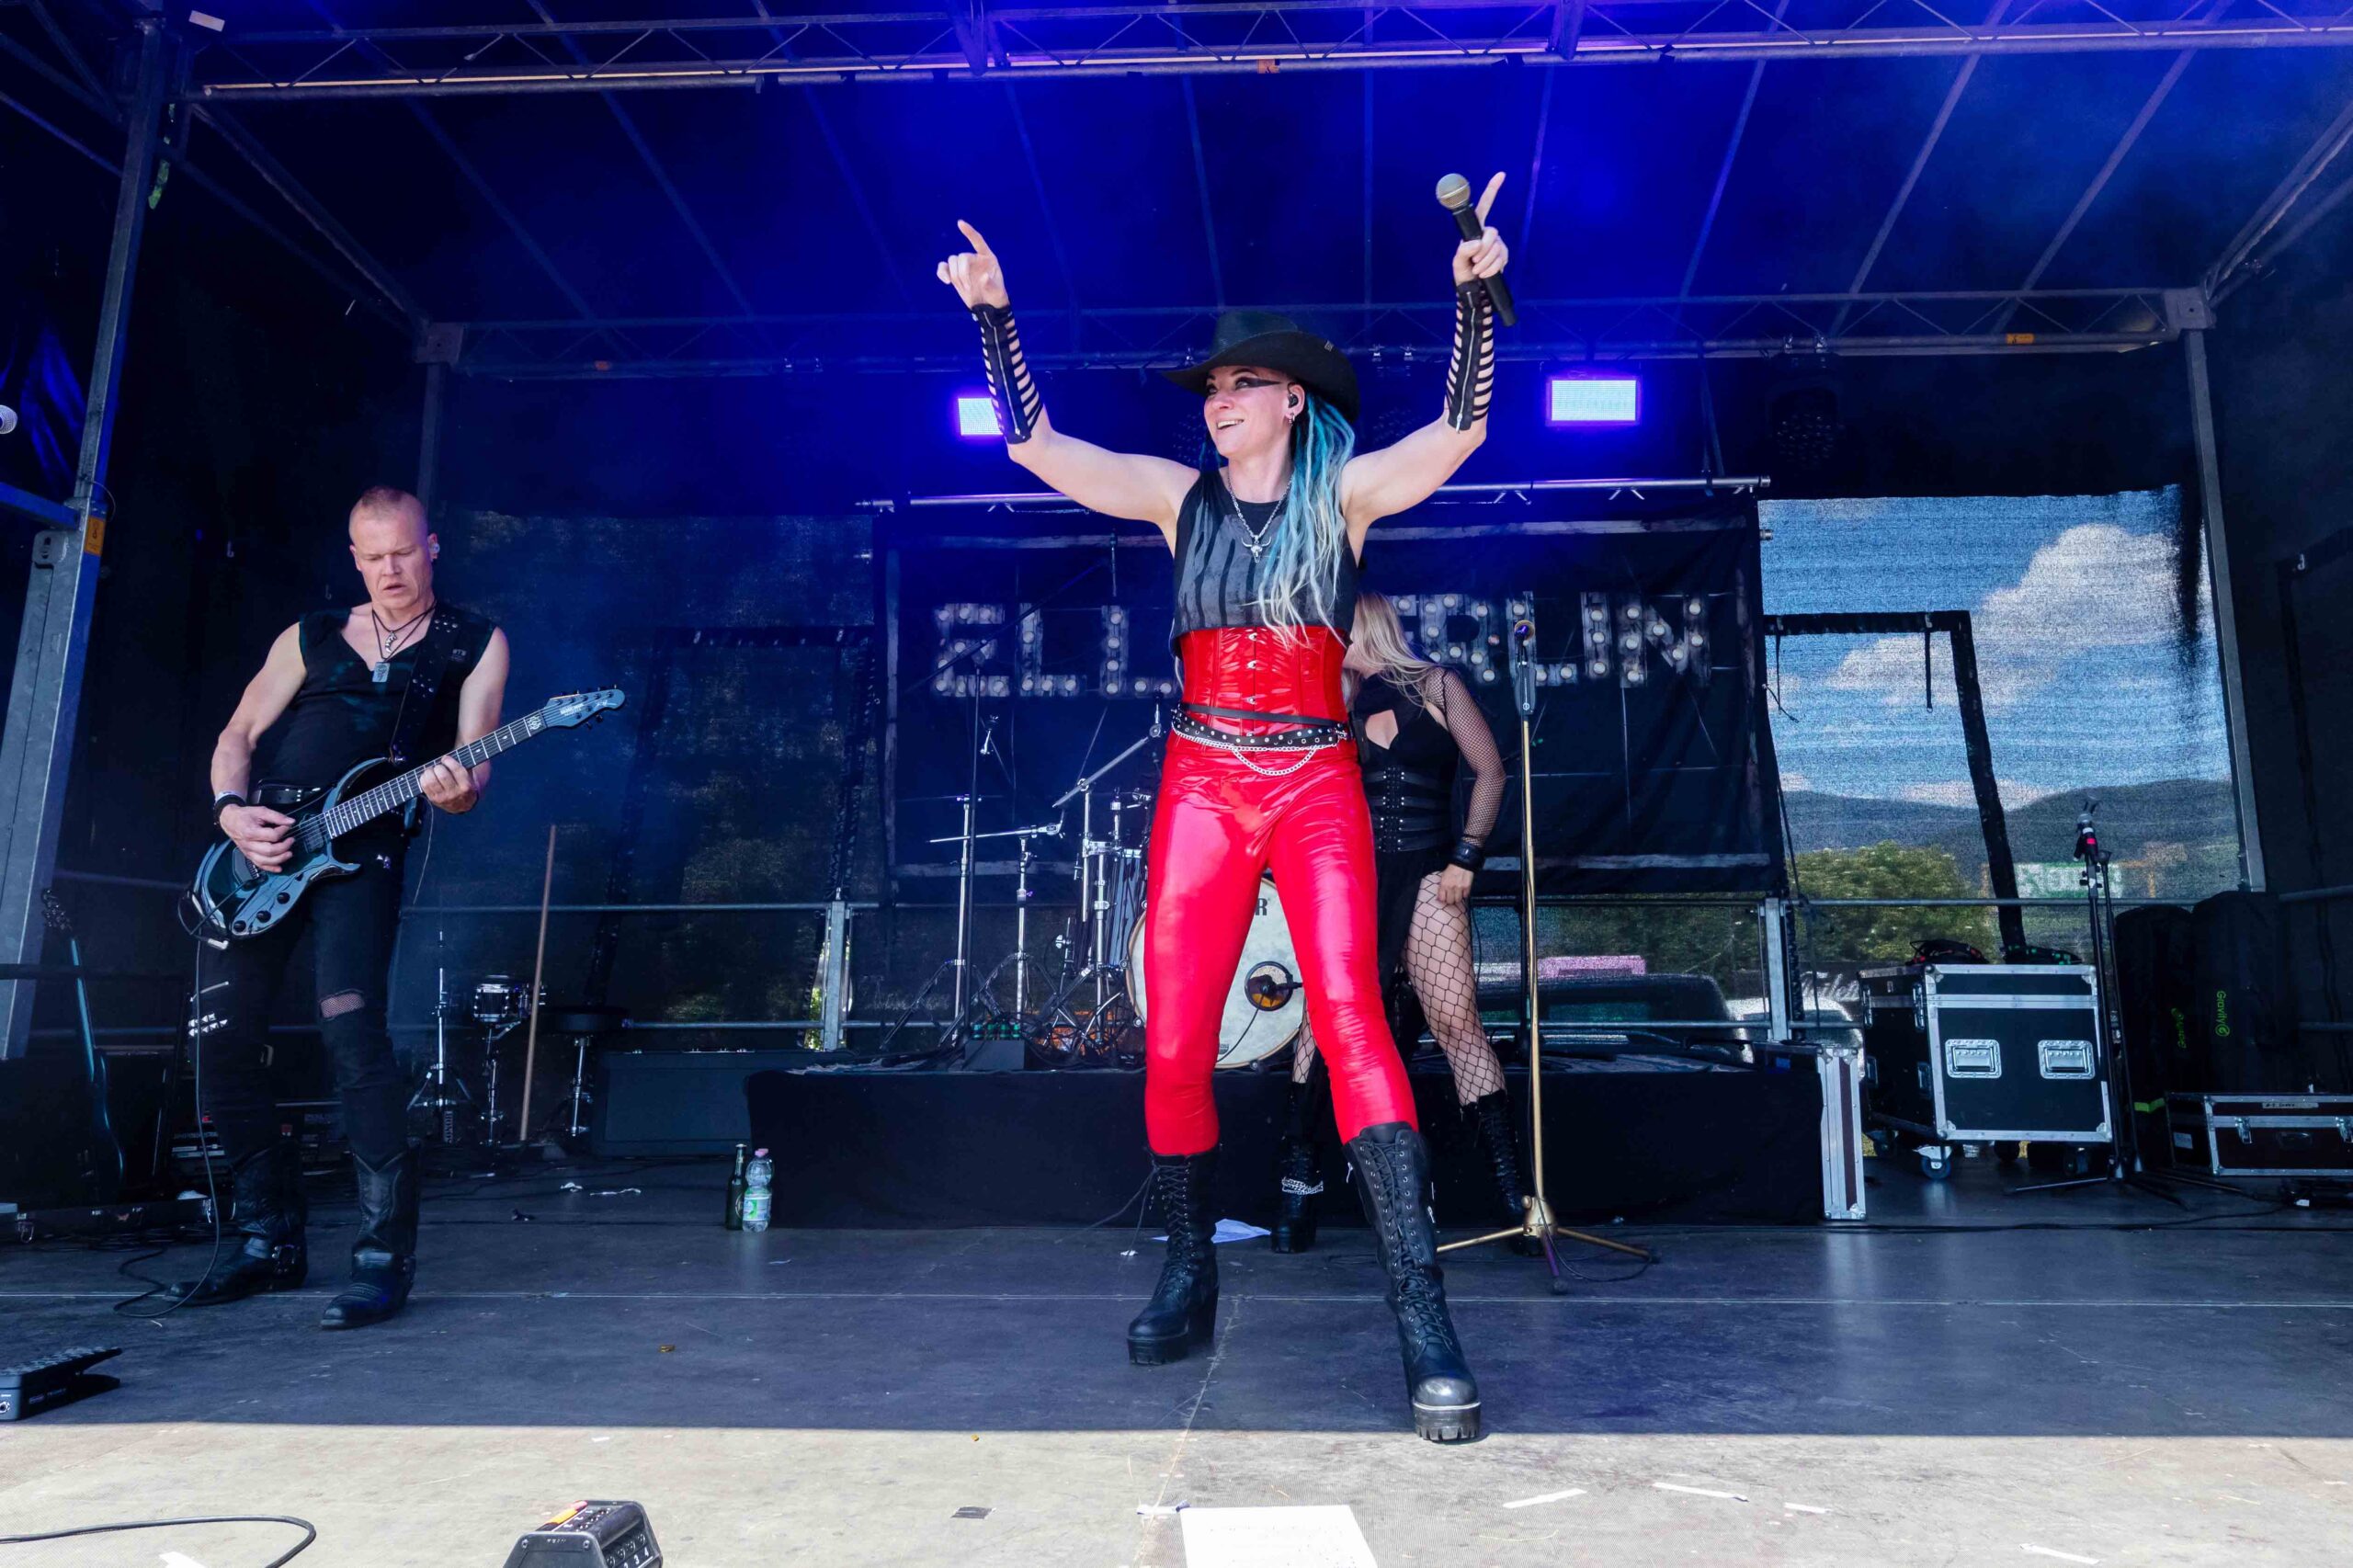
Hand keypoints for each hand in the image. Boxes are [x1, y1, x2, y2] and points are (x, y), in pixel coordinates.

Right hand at [222, 804, 295, 873]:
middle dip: (284, 847)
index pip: (272, 836)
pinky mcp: (248, 855)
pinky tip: (279, 868)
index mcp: (251, 832)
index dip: (283, 831)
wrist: (229, 820)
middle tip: (291, 840)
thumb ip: (276, 816)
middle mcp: (249, 844)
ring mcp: (248, 851)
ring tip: (289, 853)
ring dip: (280, 859)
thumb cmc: (244, 816)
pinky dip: (270, 868)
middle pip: (269, 851)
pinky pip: (259, 865)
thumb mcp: (261, 811)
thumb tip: (291, 821)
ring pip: (265, 861)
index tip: (287, 826)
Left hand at [419, 756, 479, 814]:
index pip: (456, 770)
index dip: (448, 761)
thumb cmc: (465, 784)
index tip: (445, 758)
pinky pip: (424, 786)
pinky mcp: (434, 800)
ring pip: (431, 781)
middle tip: (439, 765)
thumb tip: (461, 744)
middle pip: (442, 775)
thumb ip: (465, 763)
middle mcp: (455, 794)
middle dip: (438, 766)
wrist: (463, 804)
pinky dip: (423, 778)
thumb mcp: (470, 775)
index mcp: (466, 786)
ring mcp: (444, 798)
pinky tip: (427, 775)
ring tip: (432, 770)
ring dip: (429, 771)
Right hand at [936, 220, 1009, 309]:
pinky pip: (943, 267)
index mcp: (988, 258)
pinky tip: (946, 282)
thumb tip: (983, 277)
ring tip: (964, 288)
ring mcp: (964, 266)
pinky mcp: (954, 274)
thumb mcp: (998, 292)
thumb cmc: (996, 297)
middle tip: (967, 286)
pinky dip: (941, 272)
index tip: (959, 223)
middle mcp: (975, 259)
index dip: (969, 232)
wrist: (987, 307)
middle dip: (961, 272)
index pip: (978, 241)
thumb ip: (991, 285)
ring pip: (951, 261)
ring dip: (954, 275)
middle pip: (961, 256)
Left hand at [1437, 864, 1474, 906]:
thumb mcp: (1443, 877)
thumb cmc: (1452, 870)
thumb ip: (1442, 887)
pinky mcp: (1467, 887)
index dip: (1443, 899)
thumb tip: (1440, 897)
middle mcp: (1451, 887)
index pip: (1442, 899)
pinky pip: (1465, 896)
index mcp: (1444, 884)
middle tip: (1451, 897)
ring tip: (1457, 894)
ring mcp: (1460, 888)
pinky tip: (1462, 891)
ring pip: (1458, 900)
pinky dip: (1464, 895)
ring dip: (1457, 898)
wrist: (1462, 863)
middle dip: (1450, 900)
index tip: (1444, 898)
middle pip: (1450, 901)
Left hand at [1451, 172, 1508, 288]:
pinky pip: (1502, 259)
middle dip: (1484, 250)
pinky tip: (1486, 274)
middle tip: (1475, 262)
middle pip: (1492, 233)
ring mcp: (1498, 245)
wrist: (1474, 291)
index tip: (1501, 174)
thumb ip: (1463, 251)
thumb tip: (1477, 243)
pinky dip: (1492, 269)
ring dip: (1486, 263)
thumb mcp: (1458, 262)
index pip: (1484, 207)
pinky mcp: (1504, 256)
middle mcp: (1488, 234)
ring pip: (1497, 248)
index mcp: (1474, 230)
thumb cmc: (1463, 274)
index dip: (1492, 190)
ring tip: (1477, 271)